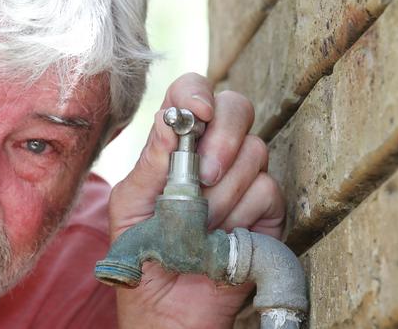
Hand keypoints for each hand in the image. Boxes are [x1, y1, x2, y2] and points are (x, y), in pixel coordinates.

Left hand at [108, 73, 285, 327]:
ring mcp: (242, 177)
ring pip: (254, 152)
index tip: (196, 116)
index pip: (192, 92)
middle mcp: (213, 152)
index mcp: (175, 145)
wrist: (166, 306)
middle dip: (221, 140)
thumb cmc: (143, 250)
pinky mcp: (266, 209)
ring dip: (222, 193)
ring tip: (200, 224)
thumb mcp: (131, 204)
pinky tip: (221, 236)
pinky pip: (267, 190)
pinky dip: (240, 215)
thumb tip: (172, 120)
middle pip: (236, 107)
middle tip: (202, 177)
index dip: (198, 94)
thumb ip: (151, 163)